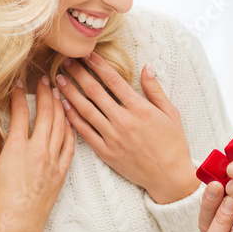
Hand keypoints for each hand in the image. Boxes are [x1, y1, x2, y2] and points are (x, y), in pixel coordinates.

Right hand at [0, 76, 74, 231]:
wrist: (19, 226)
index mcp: (17, 148)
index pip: (21, 113)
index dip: (20, 95)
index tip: (18, 83)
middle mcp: (38, 150)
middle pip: (46, 113)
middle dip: (46, 93)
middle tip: (44, 80)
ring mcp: (53, 160)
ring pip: (61, 125)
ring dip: (60, 106)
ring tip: (58, 92)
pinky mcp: (63, 171)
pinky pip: (70, 143)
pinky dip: (70, 128)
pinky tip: (69, 119)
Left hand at [57, 52, 197, 203]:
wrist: (169, 176)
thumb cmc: (173, 144)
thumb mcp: (171, 112)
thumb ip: (155, 89)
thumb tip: (147, 66)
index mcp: (139, 108)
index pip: (113, 80)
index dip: (97, 64)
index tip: (86, 54)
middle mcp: (123, 120)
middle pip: (94, 91)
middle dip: (78, 74)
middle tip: (65, 61)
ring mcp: (112, 137)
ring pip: (85, 110)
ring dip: (69, 93)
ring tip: (58, 80)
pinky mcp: (106, 152)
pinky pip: (84, 132)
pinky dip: (72, 118)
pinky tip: (63, 107)